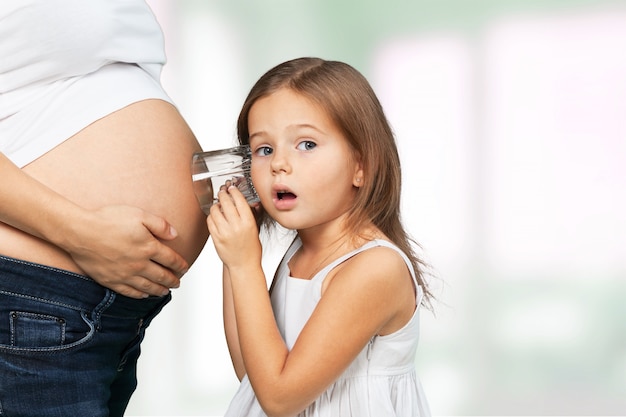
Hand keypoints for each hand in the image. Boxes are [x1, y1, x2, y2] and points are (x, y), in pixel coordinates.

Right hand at [65, 205, 188, 298]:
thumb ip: (160, 225)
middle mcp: (140, 264)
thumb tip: (175, 235)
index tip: (185, 268)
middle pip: (162, 276)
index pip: (171, 260)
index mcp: (149, 247)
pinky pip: (130, 292)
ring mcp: (125, 275)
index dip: (180, 265)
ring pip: (148, 287)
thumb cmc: (108, 220)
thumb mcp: (139, 215)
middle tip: (178, 282)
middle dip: (173, 280)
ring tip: (166, 291)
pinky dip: (141, 295)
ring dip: (160, 290)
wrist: (80, 232)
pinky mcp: (111, 281)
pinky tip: (145, 295)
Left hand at [207, 186, 261, 270]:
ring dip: (215, 205)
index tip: (232, 189)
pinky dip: (211, 216)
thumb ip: (250, 216)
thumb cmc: (251, 250)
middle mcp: (236, 226)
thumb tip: (248, 203)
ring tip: (218, 206)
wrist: (244, 266)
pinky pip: (210, 222)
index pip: (239, 200)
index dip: (234, 191)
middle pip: (226, 202)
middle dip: (223, 194)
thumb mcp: (255, 230)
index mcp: (248, 223)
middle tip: (222, 193)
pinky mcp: (216, 238)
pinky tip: (214, 216)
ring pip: (215, 211)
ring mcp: (224, 232)